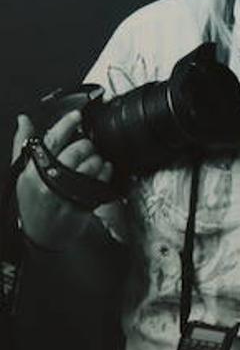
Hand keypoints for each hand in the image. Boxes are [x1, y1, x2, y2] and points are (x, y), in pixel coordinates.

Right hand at [11, 111, 112, 248]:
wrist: (41, 234)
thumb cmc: (32, 200)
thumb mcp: (23, 173)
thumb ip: (24, 145)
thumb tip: (24, 120)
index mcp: (34, 168)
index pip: (52, 139)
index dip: (66, 124)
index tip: (77, 115)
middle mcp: (50, 179)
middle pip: (78, 149)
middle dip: (86, 145)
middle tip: (85, 148)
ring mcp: (68, 192)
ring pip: (92, 163)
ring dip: (98, 159)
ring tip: (92, 162)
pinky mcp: (83, 203)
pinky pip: (102, 180)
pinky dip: (106, 172)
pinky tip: (101, 172)